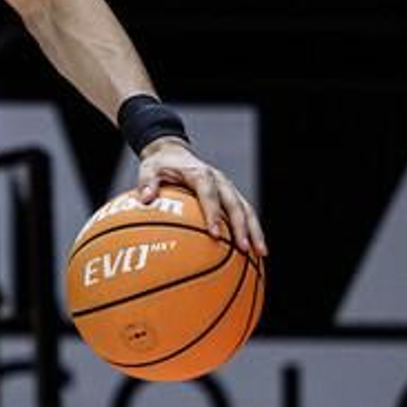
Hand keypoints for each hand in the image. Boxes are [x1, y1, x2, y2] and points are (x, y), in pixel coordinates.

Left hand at [138, 137, 267, 257]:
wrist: (174, 153)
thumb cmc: (160, 165)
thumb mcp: (149, 168)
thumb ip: (146, 182)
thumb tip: (144, 199)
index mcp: (201, 174)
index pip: (209, 194)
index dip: (213, 213)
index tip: (215, 234)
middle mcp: (220, 181)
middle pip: (236, 204)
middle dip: (242, 227)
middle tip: (244, 249)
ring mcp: (228, 189)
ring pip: (246, 210)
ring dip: (254, 231)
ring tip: (261, 253)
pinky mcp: (230, 196)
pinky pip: (244, 213)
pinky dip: (251, 230)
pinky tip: (254, 251)